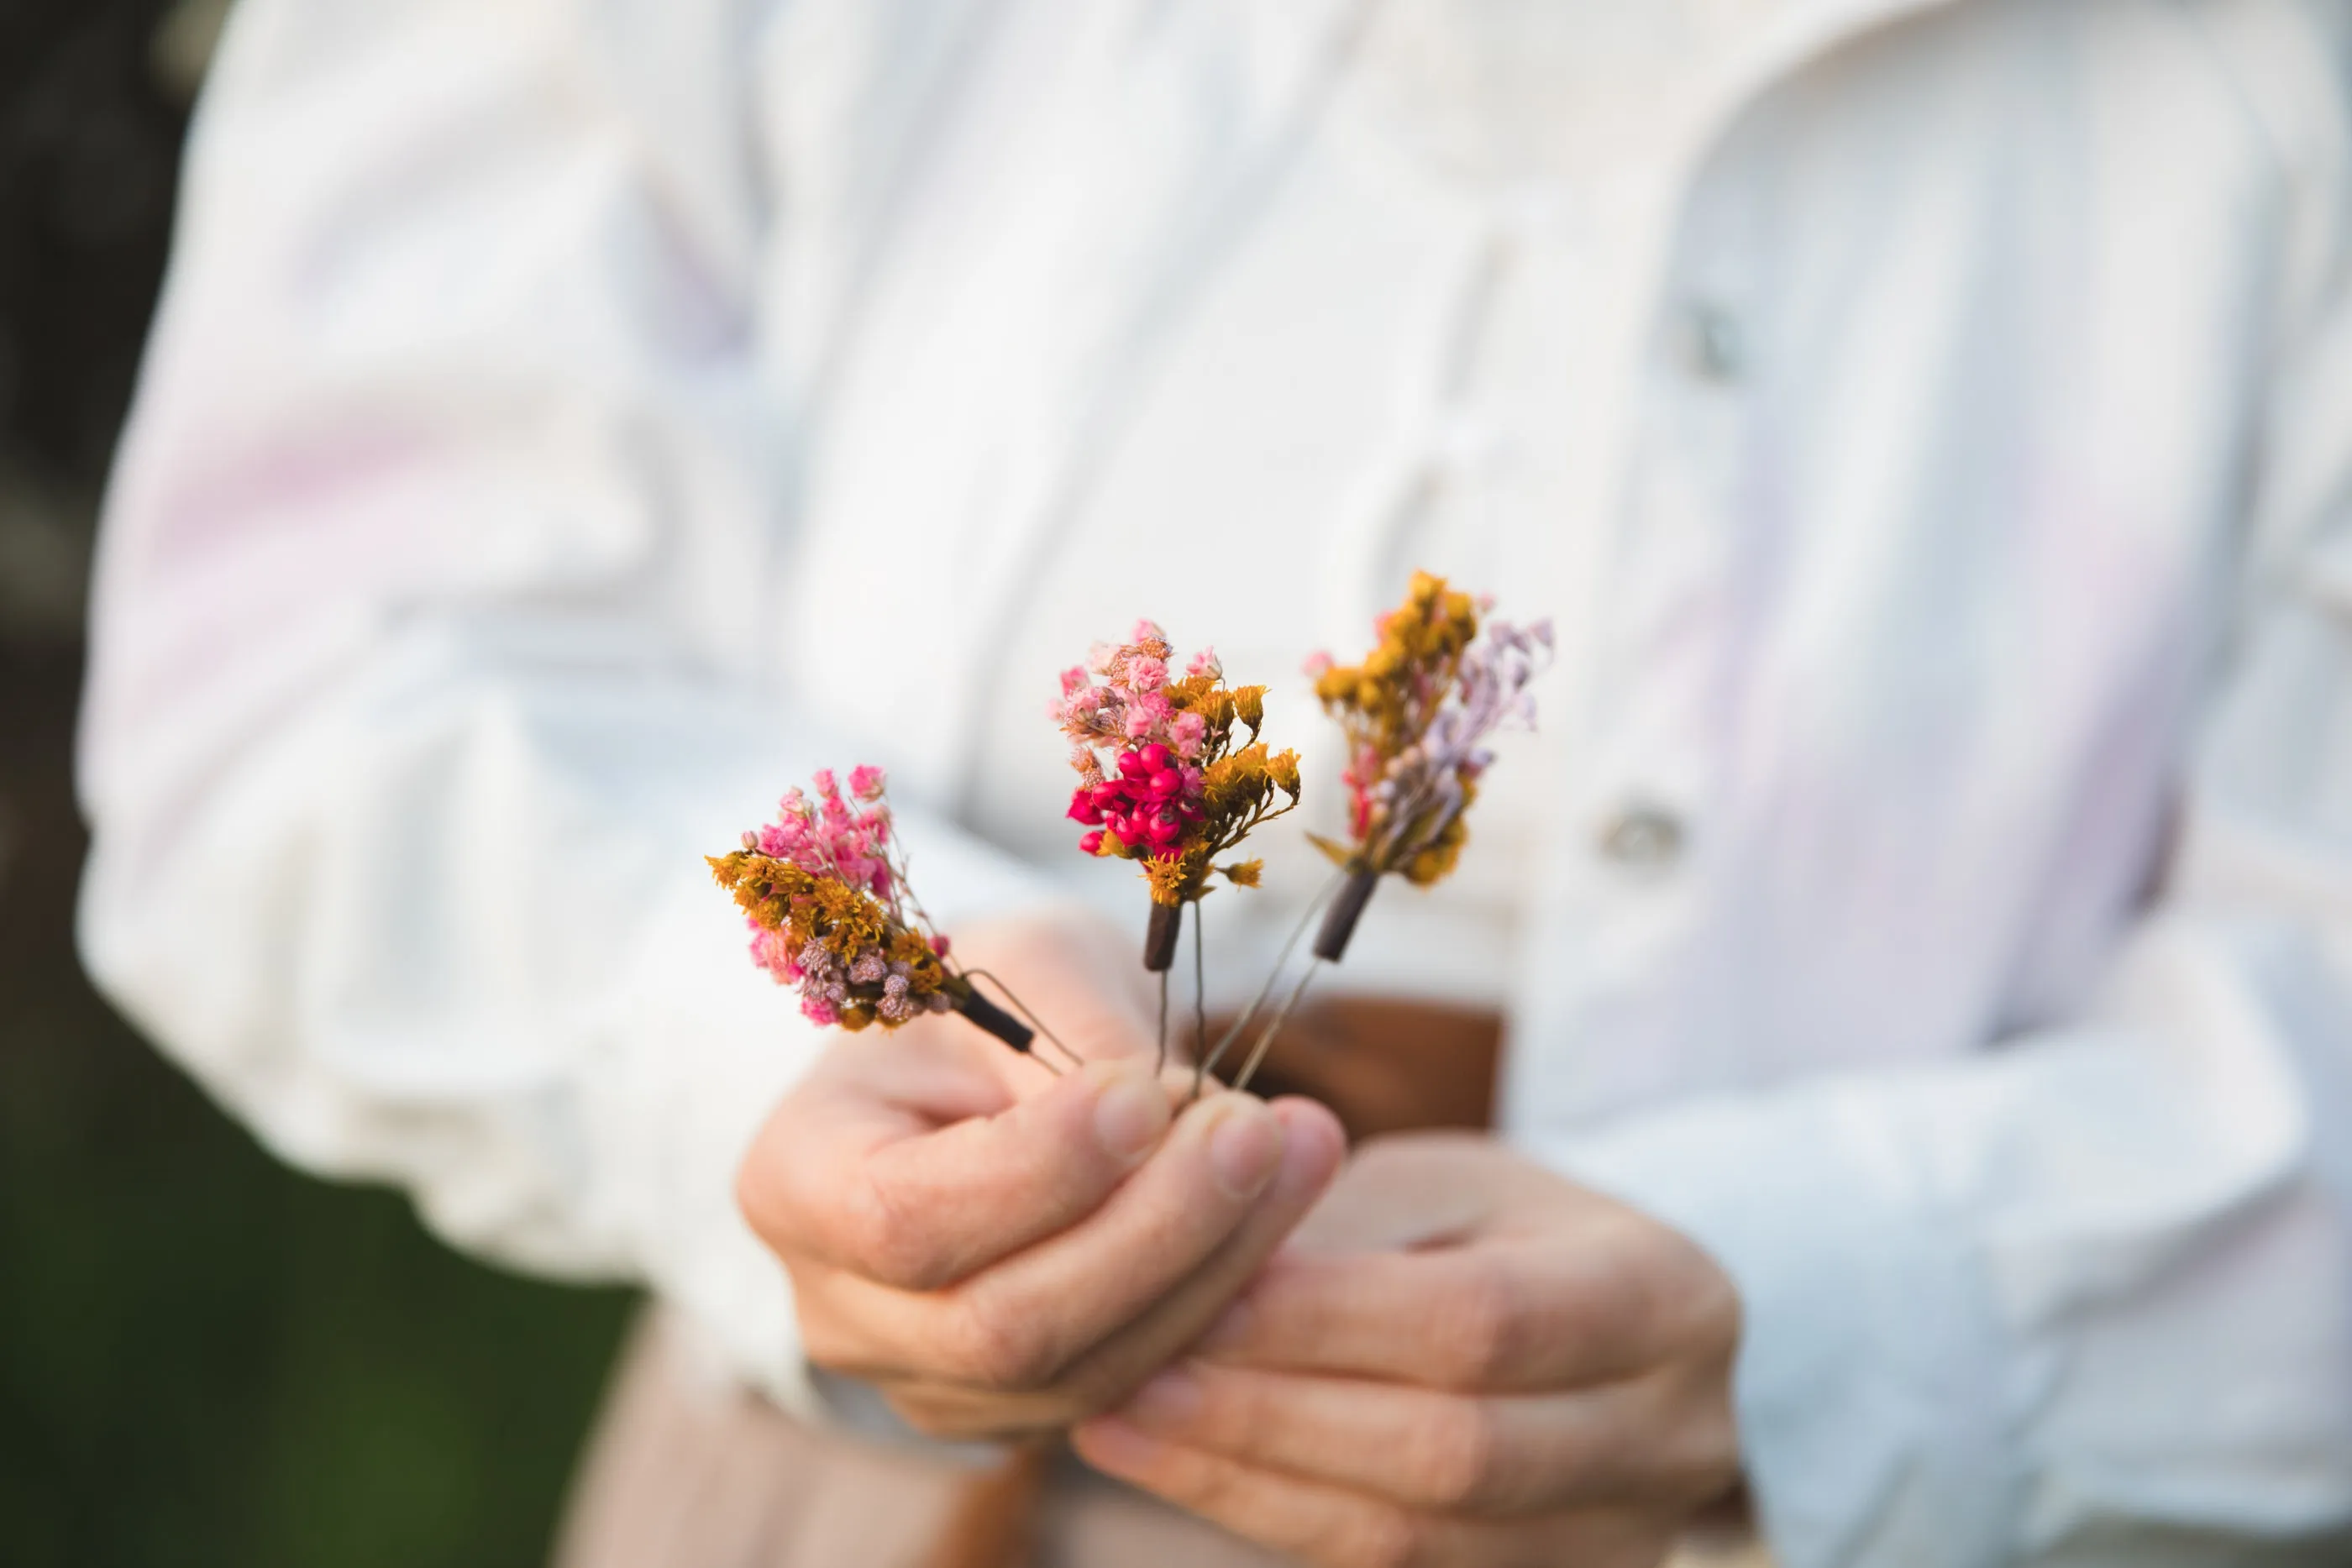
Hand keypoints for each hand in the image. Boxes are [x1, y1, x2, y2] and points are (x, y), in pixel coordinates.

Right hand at [735, 912, 1348, 1439]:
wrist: (969, 1072)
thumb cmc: (976, 1001)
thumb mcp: (1011, 962)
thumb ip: (1071, 1026)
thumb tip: (1172, 1112)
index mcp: (796, 1180)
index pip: (905, 1220)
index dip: (1038, 1172)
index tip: (1148, 1090)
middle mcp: (843, 1309)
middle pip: (1004, 1323)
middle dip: (1153, 1227)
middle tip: (1257, 1127)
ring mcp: (930, 1378)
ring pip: (1087, 1370)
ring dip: (1214, 1262)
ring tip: (1300, 1145)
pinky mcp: (1021, 1406)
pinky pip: (1133, 1380)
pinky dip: (1219, 1294)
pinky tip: (1282, 1202)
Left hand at [1073, 1132, 1741, 1566]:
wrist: (1613, 1333)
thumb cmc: (1510, 1230)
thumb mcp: (1457, 1183)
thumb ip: (1353, 1224)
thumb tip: (1205, 1264)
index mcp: (1666, 1296)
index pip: (1485, 1320)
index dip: (1331, 1317)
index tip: (1196, 1292)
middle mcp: (1667, 1437)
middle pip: (1452, 1450)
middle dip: (1271, 1414)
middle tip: (1133, 1374)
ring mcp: (1618, 1537)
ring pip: (1414, 1537)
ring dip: (1248, 1482)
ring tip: (1123, 1425)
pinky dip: (1271, 1520)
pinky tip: (1179, 1470)